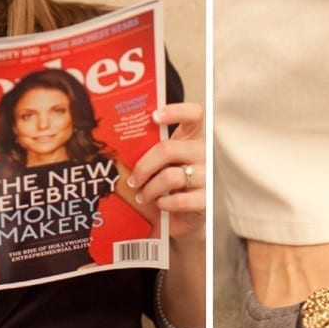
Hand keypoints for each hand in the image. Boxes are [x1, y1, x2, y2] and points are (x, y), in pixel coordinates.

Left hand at [128, 103, 205, 243]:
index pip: (194, 114)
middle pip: (169, 149)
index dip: (176, 111)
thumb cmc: (171, 185)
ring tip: (142, 196)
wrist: (186, 216)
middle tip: (133, 180)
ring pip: (170, 176)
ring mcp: (208, 176)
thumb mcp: (164, 164)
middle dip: (144, 166)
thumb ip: (153, 150)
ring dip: (150, 189)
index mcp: (193, 139)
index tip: (154, 117)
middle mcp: (204, 153)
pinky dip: (164, 203)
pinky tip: (160, 205)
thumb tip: (120, 142)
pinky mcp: (207, 199)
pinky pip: (179, 200)